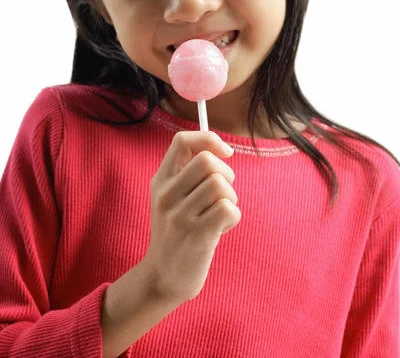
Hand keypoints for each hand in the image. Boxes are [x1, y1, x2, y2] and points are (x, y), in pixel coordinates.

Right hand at [143, 131, 240, 303]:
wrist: (163, 277)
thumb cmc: (177, 232)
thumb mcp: (171, 198)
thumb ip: (188, 173)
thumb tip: (221, 149)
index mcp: (160, 180)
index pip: (182, 141)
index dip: (208, 139)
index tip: (224, 153)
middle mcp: (166, 195)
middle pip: (207, 161)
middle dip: (226, 173)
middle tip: (223, 193)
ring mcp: (180, 216)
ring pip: (221, 185)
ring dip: (230, 199)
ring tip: (219, 215)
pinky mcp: (197, 236)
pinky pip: (229, 209)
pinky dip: (233, 218)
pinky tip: (221, 229)